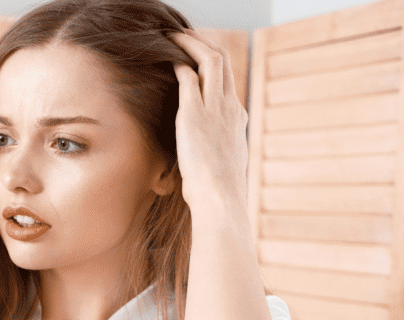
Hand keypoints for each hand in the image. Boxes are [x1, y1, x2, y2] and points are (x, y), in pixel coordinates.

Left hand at [169, 30, 248, 218]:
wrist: (220, 198)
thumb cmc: (217, 192)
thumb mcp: (221, 168)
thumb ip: (213, 157)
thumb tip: (199, 166)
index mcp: (237, 119)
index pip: (227, 83)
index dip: (213, 68)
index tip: (198, 61)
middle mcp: (229, 108)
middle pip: (223, 62)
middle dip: (204, 45)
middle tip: (186, 38)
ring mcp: (214, 108)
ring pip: (210, 60)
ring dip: (192, 44)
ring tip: (175, 37)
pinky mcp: (194, 113)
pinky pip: (188, 77)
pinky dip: (179, 63)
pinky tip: (167, 58)